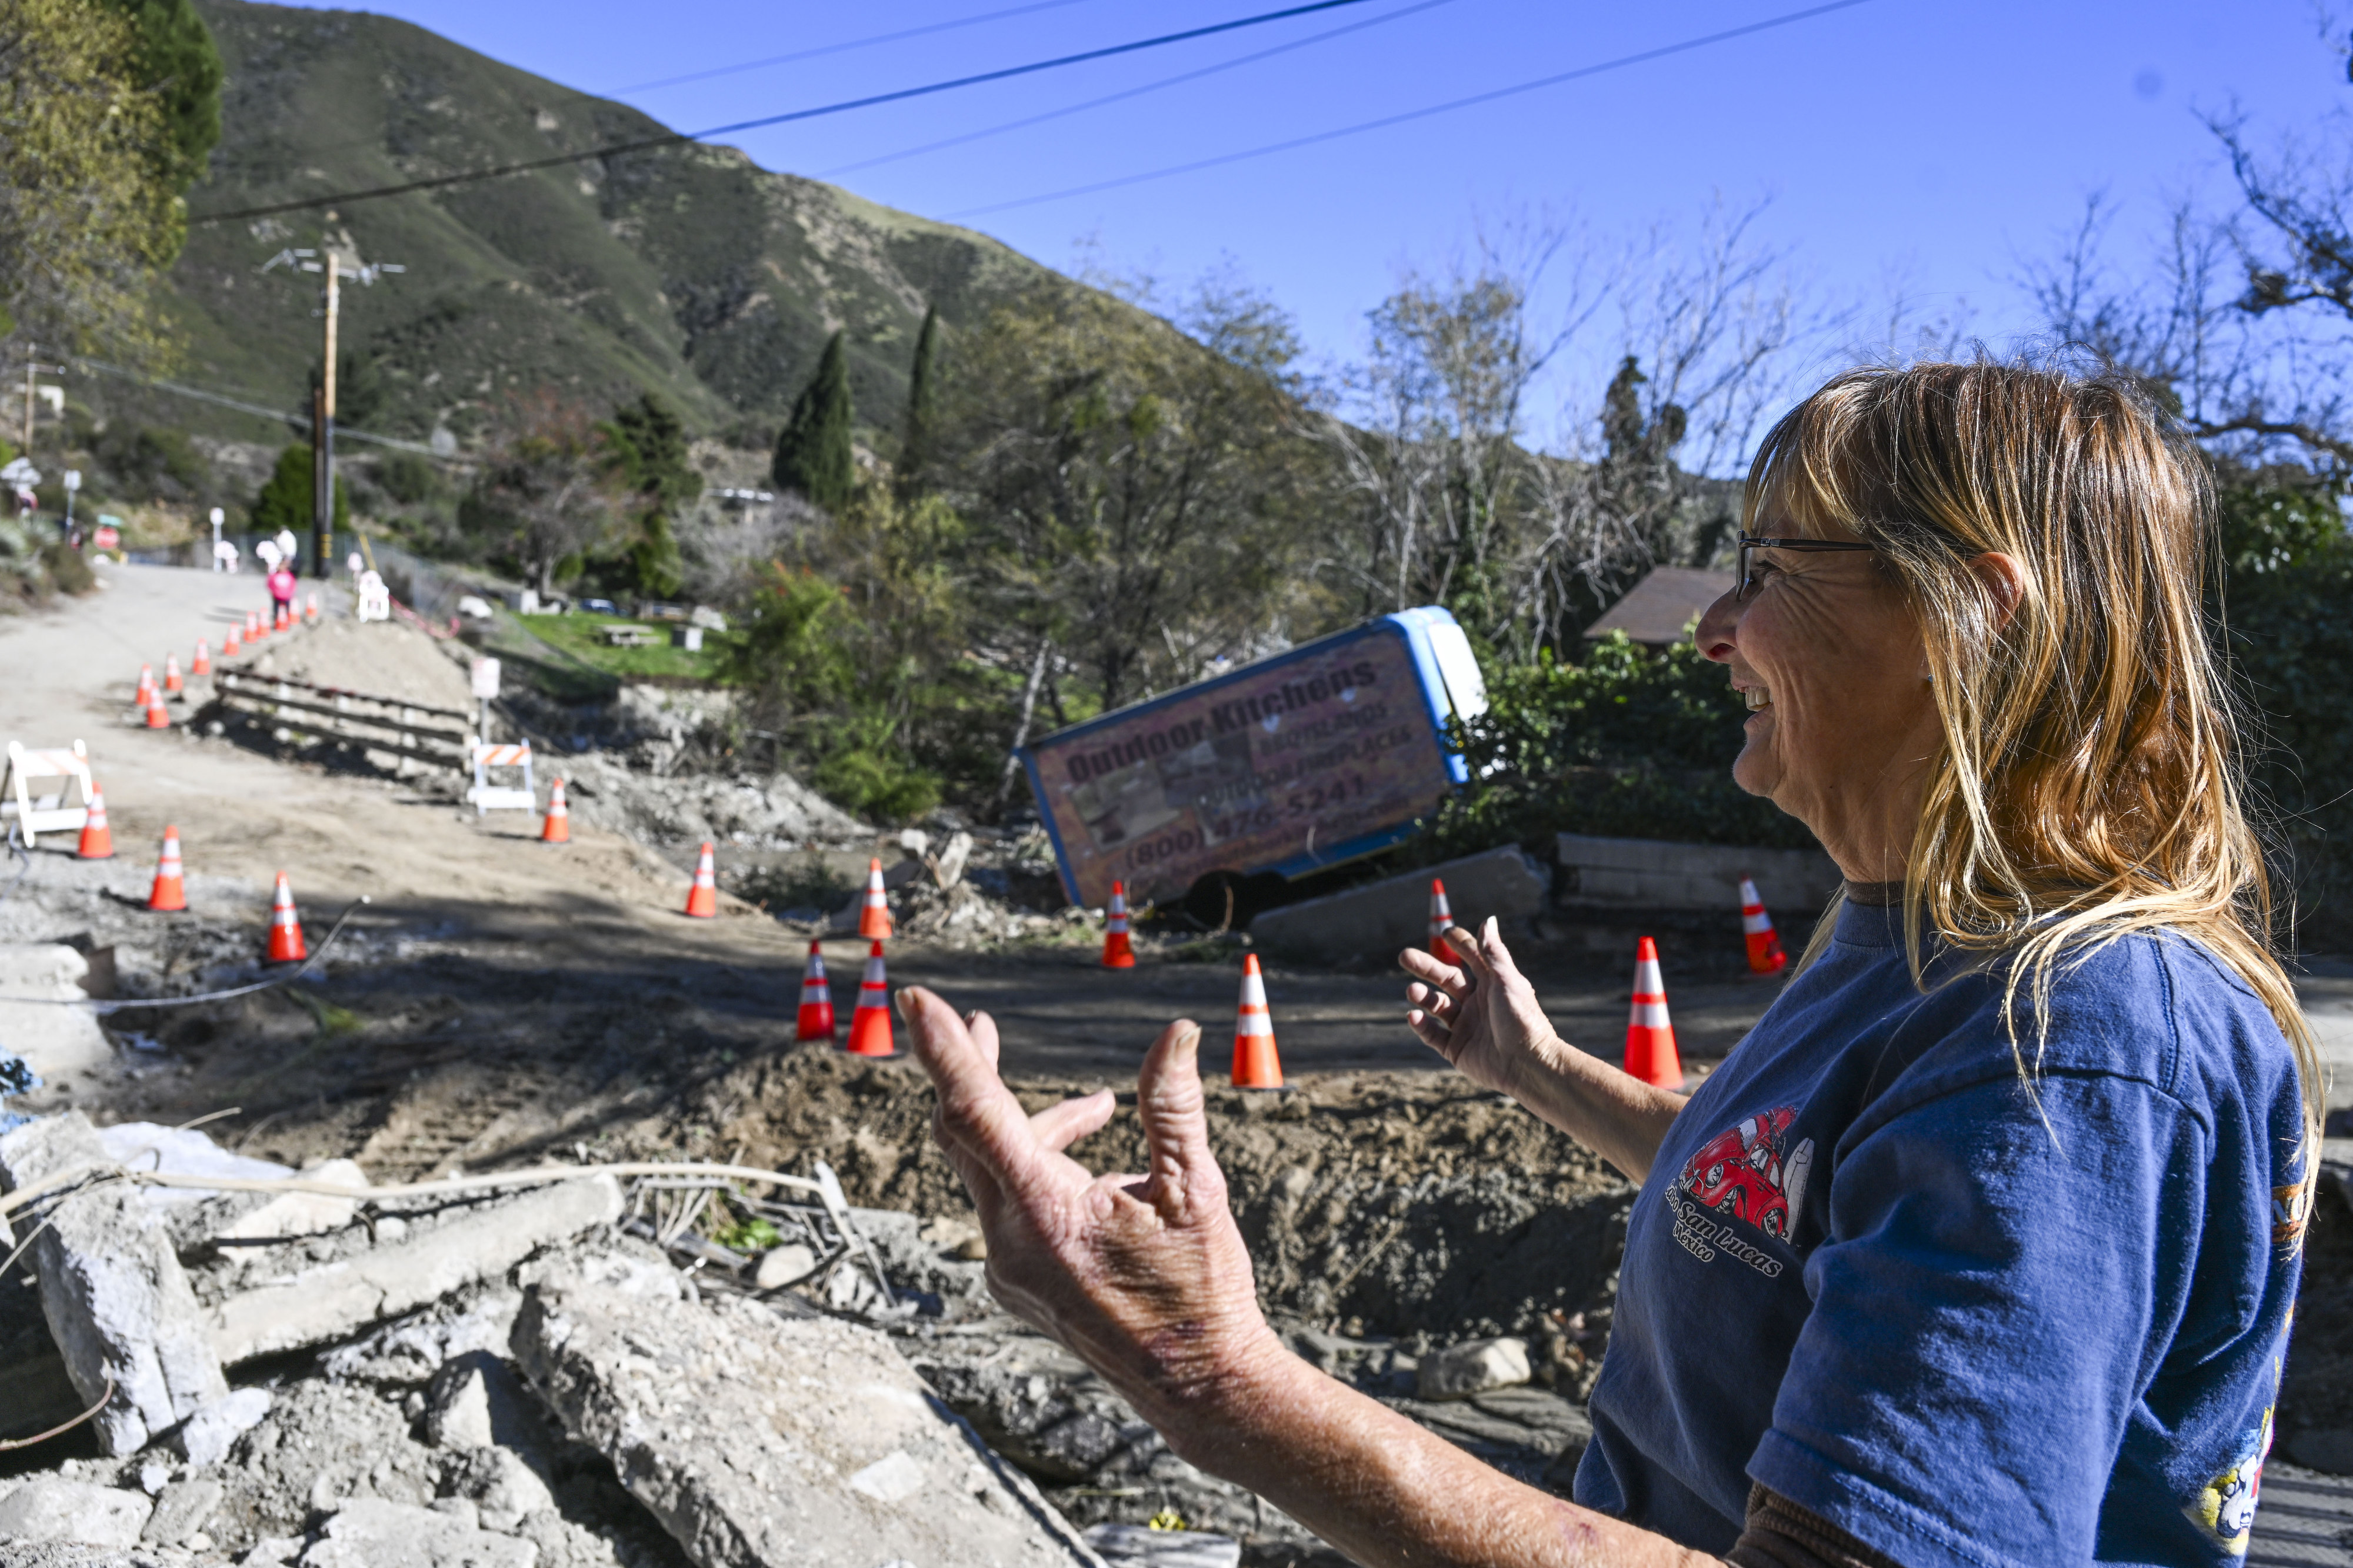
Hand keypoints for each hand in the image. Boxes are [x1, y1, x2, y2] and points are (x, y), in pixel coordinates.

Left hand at [899, 988, 1288, 1442]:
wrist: (1198, 1386)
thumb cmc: (1202, 1289)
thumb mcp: (1197, 1189)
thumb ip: (1173, 1106)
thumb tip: (1175, 1032)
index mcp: (1044, 1211)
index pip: (976, 1111)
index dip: (946, 1049)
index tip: (914, 999)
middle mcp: (1009, 1241)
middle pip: (966, 1133)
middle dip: (972, 1072)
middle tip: (977, 1021)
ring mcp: (1006, 1267)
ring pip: (991, 1170)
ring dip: (1035, 1128)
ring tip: (1101, 1109)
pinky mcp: (1015, 1282)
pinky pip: (1006, 1205)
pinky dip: (1037, 1171)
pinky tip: (1095, 1173)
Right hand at [1400, 916, 1563, 1100]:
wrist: (1528, 1065)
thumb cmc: (1523, 1020)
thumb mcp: (1507, 981)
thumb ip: (1493, 952)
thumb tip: (1487, 920)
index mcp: (1492, 985)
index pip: (1472, 958)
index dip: (1459, 944)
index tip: (1444, 932)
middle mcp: (1477, 1003)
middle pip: (1446, 979)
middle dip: (1426, 967)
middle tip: (1404, 956)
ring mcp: (1466, 1026)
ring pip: (1437, 1006)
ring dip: (1422, 996)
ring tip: (1412, 991)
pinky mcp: (1457, 1049)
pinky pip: (1433, 1035)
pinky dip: (1421, 1025)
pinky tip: (1414, 1016)